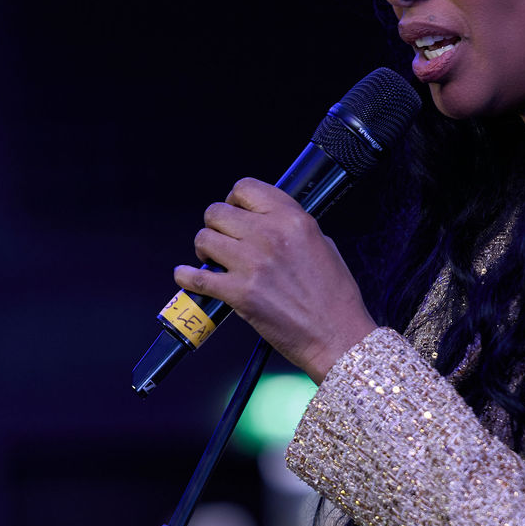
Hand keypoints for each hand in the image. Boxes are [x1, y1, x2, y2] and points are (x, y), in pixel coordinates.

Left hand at [172, 178, 377, 383]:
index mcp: (293, 219)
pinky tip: (186, 276)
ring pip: (204, 239)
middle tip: (222, 240)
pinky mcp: (240, 294)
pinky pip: (196, 277)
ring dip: (204, 250)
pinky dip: (186, 277)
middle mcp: (271, 235)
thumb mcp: (322, 244)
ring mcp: (252, 264)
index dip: (234, 199)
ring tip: (212, 261)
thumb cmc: (335, 297)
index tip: (234, 211)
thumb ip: (291, 227)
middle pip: (218, 211)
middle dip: (216, 225)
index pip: (246, 188)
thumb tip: (264, 221)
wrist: (338, 337)